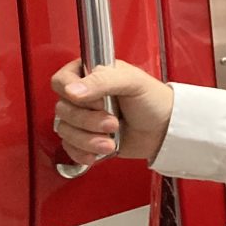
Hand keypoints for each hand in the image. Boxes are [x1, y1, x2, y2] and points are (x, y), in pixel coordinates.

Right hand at [52, 58, 174, 163]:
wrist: (165, 130)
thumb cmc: (154, 100)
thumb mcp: (132, 82)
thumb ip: (101, 81)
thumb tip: (72, 90)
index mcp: (91, 74)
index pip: (60, 81)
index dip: (73, 94)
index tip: (97, 101)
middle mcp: (84, 95)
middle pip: (62, 109)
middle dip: (88, 121)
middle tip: (112, 122)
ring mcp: (84, 118)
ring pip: (65, 130)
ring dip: (88, 139)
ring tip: (110, 140)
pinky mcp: (86, 138)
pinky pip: (69, 147)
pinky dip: (83, 152)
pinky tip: (100, 150)